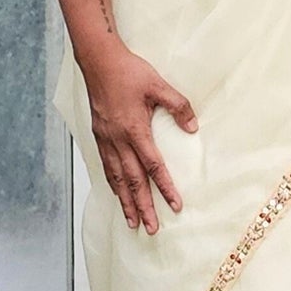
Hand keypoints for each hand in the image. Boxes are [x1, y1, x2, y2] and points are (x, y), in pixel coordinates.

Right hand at [84, 44, 197, 233]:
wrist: (98, 60)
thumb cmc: (128, 71)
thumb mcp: (158, 85)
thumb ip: (178, 106)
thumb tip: (192, 127)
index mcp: (135, 130)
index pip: (153, 167)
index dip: (165, 188)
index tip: (175, 206)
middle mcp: (118, 140)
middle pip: (133, 181)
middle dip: (143, 207)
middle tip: (151, 229)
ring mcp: (106, 140)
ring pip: (117, 179)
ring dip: (125, 202)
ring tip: (132, 222)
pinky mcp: (99, 135)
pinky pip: (107, 167)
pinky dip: (113, 184)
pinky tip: (118, 194)